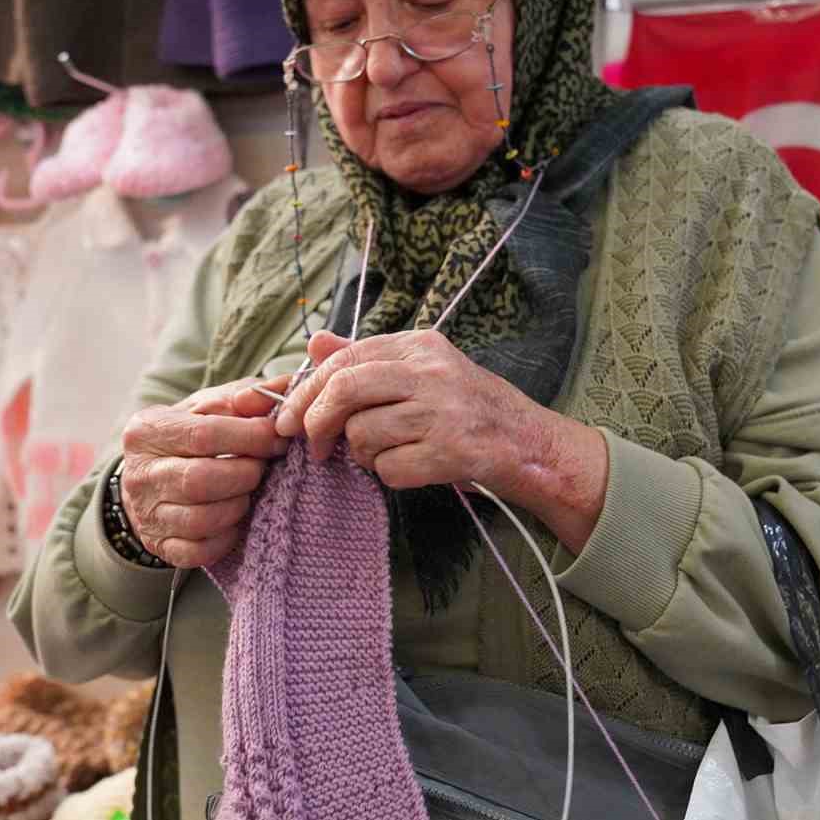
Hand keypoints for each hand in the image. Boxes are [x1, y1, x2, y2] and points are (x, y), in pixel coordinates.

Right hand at [117, 374, 291, 567]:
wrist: (154, 474)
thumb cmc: (191, 434)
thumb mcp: (212, 405)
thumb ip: (247, 395)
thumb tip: (283, 389)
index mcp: (147, 429)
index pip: (204, 434)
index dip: (250, 437)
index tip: (277, 438)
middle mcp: (140, 473)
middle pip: (201, 479)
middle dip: (245, 474)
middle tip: (262, 467)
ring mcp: (147, 514)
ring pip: (202, 519)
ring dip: (238, 505)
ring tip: (248, 490)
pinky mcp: (160, 545)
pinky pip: (200, 551)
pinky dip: (226, 537)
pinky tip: (234, 518)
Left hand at [274, 330, 611, 551]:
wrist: (530, 444)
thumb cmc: (468, 407)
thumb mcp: (422, 370)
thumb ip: (366, 358)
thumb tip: (314, 343)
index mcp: (420, 345)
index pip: (344, 360)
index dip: (306, 391)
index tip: (289, 419)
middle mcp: (431, 371)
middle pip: (344, 390)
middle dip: (317, 423)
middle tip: (315, 447)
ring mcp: (442, 411)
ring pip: (363, 434)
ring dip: (363, 455)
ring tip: (388, 453)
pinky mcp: (451, 452)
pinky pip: (389, 470)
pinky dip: (391, 476)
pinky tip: (413, 467)